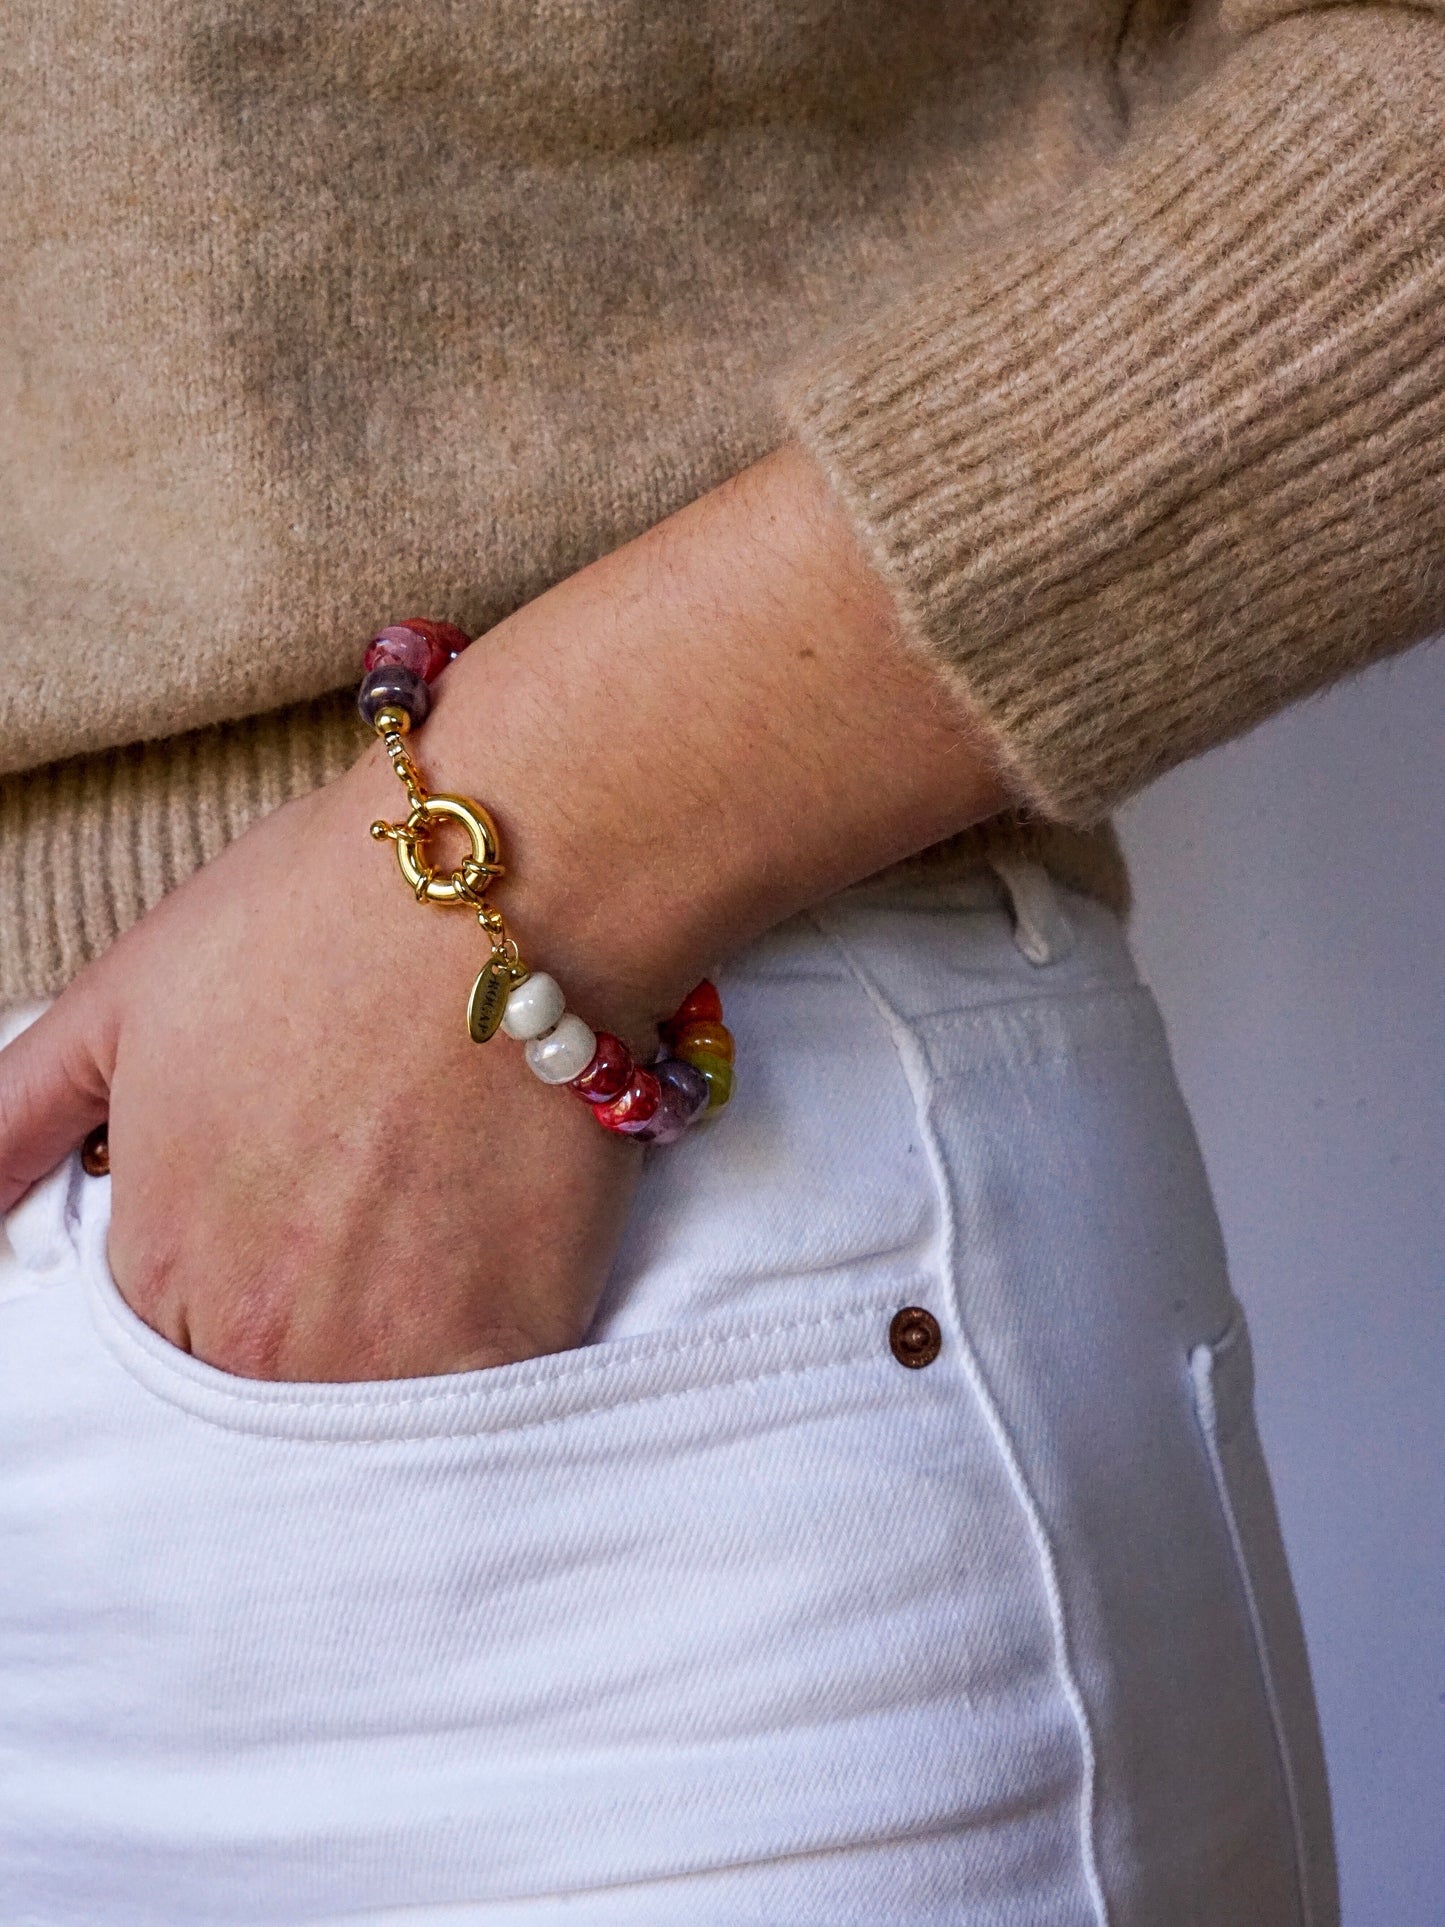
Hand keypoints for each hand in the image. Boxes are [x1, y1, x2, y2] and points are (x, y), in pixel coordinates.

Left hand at [0, 750, 649, 1378]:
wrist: (505, 894)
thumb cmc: (308, 922)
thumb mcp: (119, 1003)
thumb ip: (15, 1118)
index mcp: (161, 1266)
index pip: (170, 1338)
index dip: (229, 1263)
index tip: (289, 1195)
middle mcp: (261, 1337)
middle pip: (271, 1381)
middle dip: (310, 1308)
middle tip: (367, 1199)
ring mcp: (389, 1351)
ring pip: (372, 1399)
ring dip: (398, 1335)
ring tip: (433, 1217)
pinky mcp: (507, 1345)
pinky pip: (481, 1401)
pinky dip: (486, 1343)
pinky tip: (500, 1249)